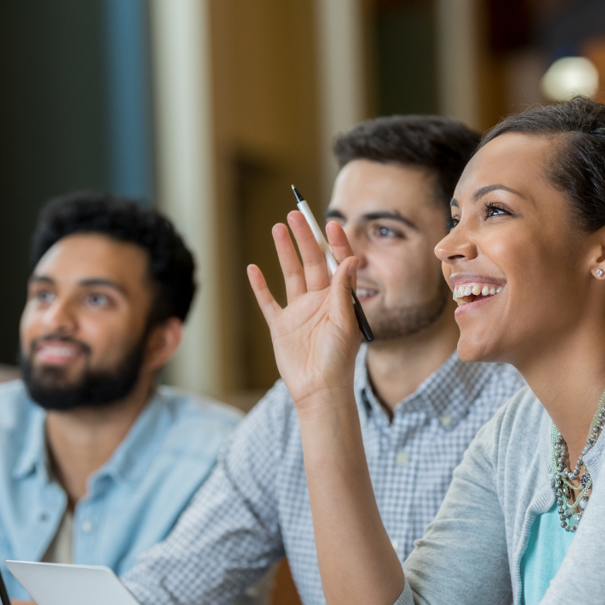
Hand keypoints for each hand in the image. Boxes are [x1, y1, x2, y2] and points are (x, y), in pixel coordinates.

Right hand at [247, 212, 361, 409]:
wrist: (319, 390)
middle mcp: (319, 301)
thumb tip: (350, 258)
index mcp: (339, 299)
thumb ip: (344, 291)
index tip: (331, 223)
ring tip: (278, 227)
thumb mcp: (345, 322)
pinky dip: (260, 286)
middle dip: (305, 238)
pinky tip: (253, 269)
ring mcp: (298, 312)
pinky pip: (268, 301)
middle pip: (311, 262)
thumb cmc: (338, 360)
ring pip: (290, 274)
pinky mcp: (280, 326)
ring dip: (284, 252)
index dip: (335, 243)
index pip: (337, 264)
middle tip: (296, 214)